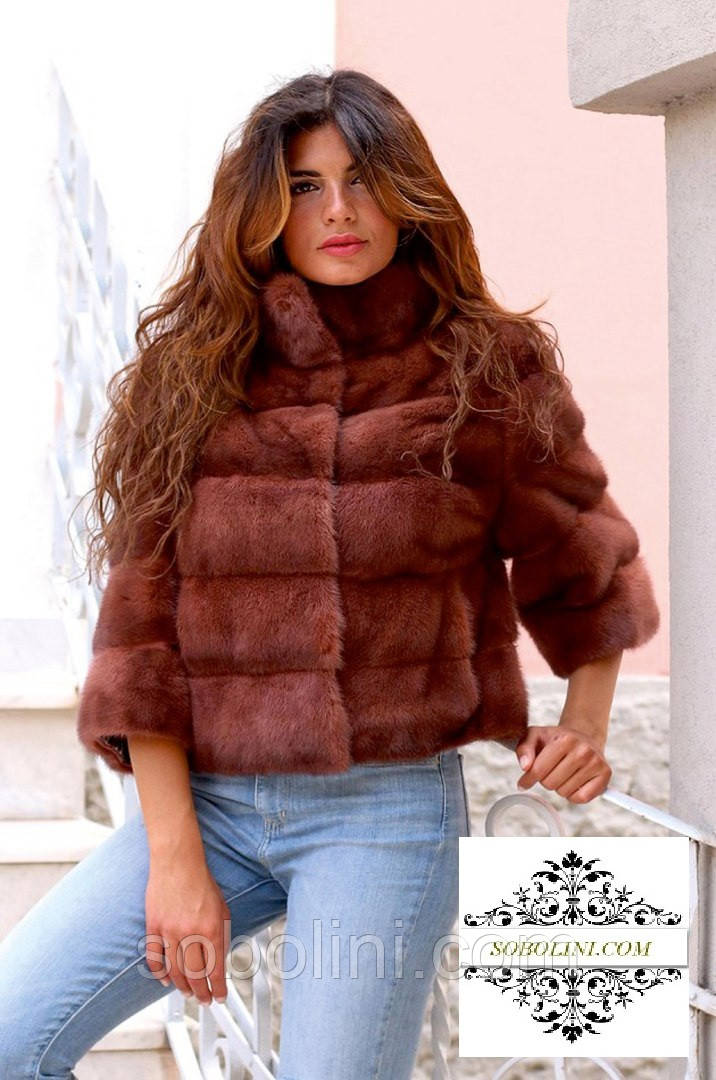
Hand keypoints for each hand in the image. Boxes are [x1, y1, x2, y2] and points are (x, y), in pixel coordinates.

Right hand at [144, 857, 231, 1003]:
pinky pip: (155, 958)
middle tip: (205, 1000)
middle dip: (202, 992)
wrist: (178, 863)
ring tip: (189, 994)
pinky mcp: (154, 927)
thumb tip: (219, 959)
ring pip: (176, 971)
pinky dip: (160, 974)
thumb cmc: (201, 882)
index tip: (220, 997)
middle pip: (196, 975)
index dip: (219, 987)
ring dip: (183, 987)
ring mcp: (170, 931)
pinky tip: (166, 981)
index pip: (216, 969)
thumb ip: (221, 934)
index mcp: (211, 928)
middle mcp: (191, 933)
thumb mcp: (222, 908)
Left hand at [514, 724, 611, 803]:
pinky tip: (574, 782)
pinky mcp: (605, 775)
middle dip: (546, 780)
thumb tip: (525, 767)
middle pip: (550, 783)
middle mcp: (583, 750)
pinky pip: (581, 798)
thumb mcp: (534, 737)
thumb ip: (524, 749)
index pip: (538, 770)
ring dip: (559, 787)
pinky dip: (573, 796)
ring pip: (565, 792)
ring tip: (564, 773)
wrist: (582, 737)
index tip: (523, 783)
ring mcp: (596, 762)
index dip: (528, 779)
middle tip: (551, 770)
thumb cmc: (555, 740)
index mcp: (565, 739)